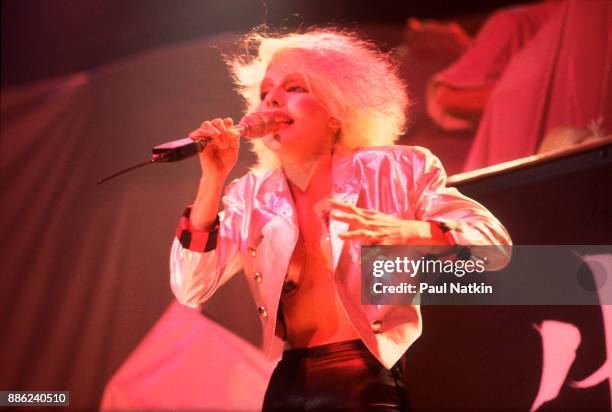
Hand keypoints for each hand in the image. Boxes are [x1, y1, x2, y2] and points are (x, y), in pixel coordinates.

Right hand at [188, 118, 239, 178]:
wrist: (218, 174)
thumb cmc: (226, 162)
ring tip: (221, 145)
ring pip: (207, 124)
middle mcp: (214, 134)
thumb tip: (232, 129)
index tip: (233, 138)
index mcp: (223, 134)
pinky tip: (212, 144)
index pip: (226, 121)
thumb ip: (234, 137)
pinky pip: (198, 132)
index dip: (230, 126)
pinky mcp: (198, 143)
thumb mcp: (234, 148)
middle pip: (217, 121)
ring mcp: (206, 137)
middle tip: (226, 144)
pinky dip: (206, 135)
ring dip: (215, 133)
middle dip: (224, 130)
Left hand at [329, 199, 449, 245]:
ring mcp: (380, 234)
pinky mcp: (387, 245)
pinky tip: (361, 260)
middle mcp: (375, 224)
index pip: (354, 209)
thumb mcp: (379, 217)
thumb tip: (349, 214)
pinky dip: (369, 255)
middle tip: (332, 214)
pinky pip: (376, 251)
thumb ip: (365, 216)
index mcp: (372, 217)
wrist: (416, 232)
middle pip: (357, 218)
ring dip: (352, 234)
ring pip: (364, 234)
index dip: (341, 205)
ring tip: (340, 235)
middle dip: (344, 216)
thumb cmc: (395, 226)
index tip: (328, 201)